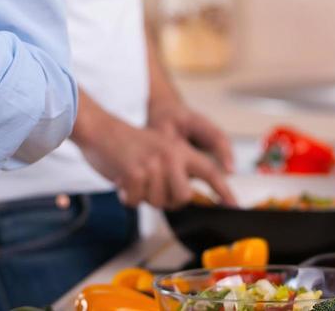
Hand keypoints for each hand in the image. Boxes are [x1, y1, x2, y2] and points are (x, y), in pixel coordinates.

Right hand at [78, 110, 236, 209]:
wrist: (100, 129)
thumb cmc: (127, 144)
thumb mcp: (159, 150)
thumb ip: (175, 169)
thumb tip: (184, 196)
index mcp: (179, 150)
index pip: (210, 171)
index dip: (224, 190)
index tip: (234, 206)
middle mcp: (171, 156)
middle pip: (183, 197)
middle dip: (169, 200)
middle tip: (152, 189)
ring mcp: (154, 164)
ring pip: (158, 202)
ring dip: (144, 197)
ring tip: (135, 179)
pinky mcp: (135, 172)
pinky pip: (136, 201)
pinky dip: (127, 197)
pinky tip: (123, 182)